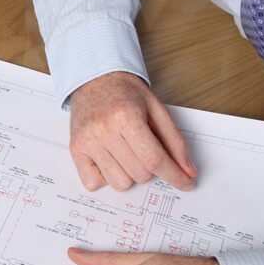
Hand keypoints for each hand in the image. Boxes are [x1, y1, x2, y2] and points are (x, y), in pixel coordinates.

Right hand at [68, 72, 195, 190]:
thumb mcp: (157, 109)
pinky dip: (106, 178)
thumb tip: (188, 171)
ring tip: (126, 152)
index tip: (186, 184)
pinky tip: (110, 159)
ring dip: (129, 174)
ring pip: (120, 183)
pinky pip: (95, 184)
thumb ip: (174, 141)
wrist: (95, 80)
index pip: (155, 159)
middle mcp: (104, 130)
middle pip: (140, 174)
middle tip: (145, 149)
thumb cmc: (126, 93)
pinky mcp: (75, 150)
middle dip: (151, 168)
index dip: (175, 176)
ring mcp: (87, 142)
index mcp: (126, 116)